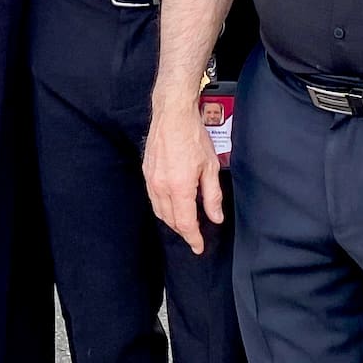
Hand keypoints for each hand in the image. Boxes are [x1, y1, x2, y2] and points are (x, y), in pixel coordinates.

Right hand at [142, 96, 225, 255]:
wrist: (172, 116)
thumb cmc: (193, 137)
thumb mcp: (211, 167)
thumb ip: (212, 196)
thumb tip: (215, 217)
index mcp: (180, 187)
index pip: (185, 223)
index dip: (193, 239)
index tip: (199, 247)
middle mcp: (162, 187)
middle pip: (171, 220)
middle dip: (184, 231)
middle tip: (196, 235)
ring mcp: (151, 180)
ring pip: (160, 212)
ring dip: (172, 221)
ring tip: (185, 223)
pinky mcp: (147, 173)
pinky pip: (154, 199)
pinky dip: (163, 208)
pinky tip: (172, 206)